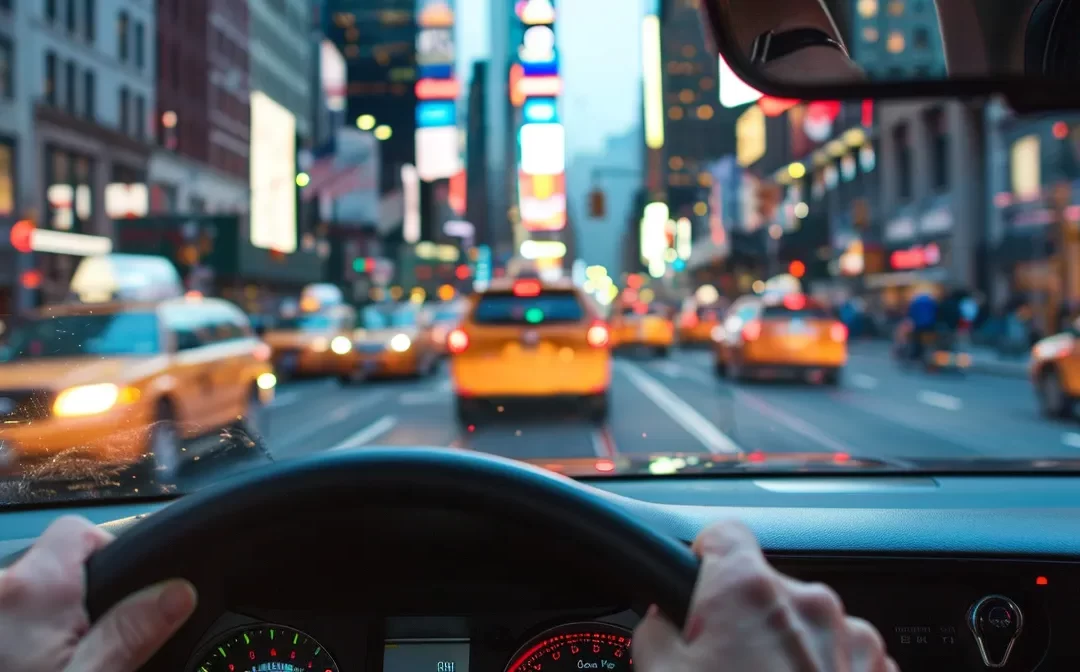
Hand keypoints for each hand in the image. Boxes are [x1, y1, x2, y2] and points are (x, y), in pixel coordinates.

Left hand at [0, 515, 196, 671]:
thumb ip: (129, 634)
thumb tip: (177, 591)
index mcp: (33, 592)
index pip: (76, 533)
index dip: (107, 553)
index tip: (123, 592)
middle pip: (51, 571)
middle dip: (77, 602)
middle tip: (91, 648)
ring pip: (26, 603)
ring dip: (47, 624)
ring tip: (58, 664)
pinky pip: (10, 625)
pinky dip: (24, 638)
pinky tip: (32, 664)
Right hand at [634, 519, 896, 670]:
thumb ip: (656, 632)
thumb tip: (663, 621)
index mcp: (748, 591)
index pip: (720, 534)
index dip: (699, 559)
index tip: (691, 585)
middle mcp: (808, 603)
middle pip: (762, 587)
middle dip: (739, 620)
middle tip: (716, 670)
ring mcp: (853, 640)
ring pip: (803, 625)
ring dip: (783, 650)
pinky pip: (839, 657)